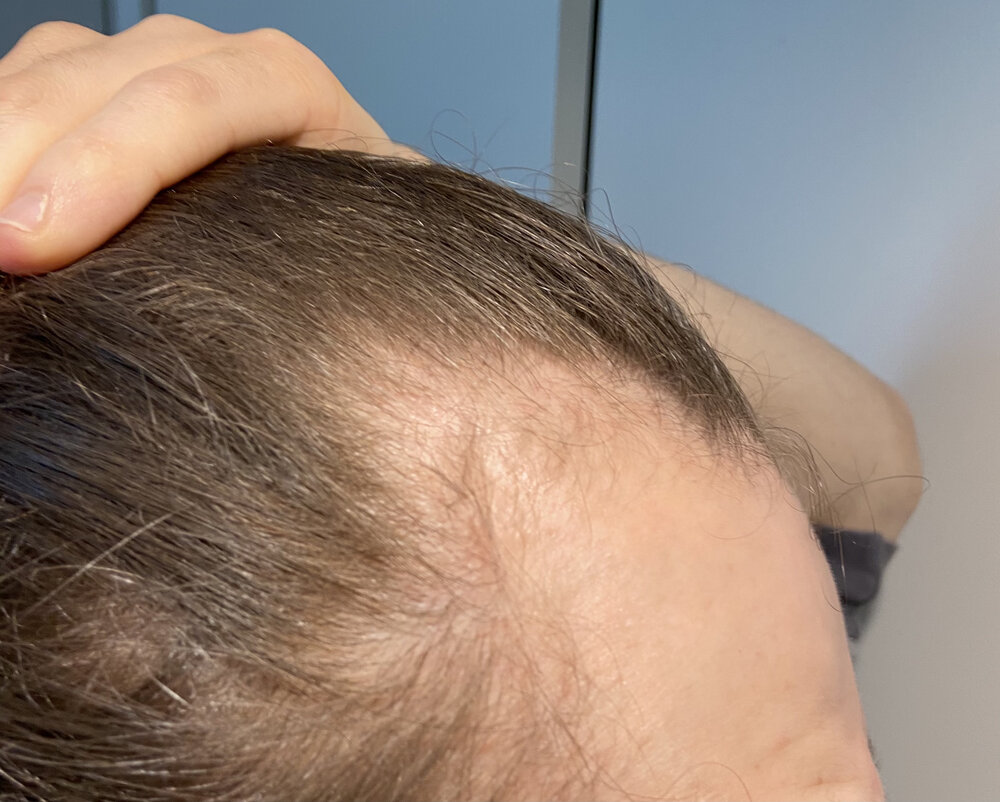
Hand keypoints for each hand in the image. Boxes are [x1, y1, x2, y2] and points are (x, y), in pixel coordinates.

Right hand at [0, 14, 418, 274]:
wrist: (340, 239)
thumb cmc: (349, 251)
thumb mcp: (352, 242)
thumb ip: (310, 239)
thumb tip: (201, 292)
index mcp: (292, 89)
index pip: (196, 98)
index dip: (108, 165)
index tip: (33, 248)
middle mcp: (217, 60)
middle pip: (101, 79)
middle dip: (24, 161)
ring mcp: (150, 66)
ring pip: (49, 74)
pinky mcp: (97, 88)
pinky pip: (23, 84)